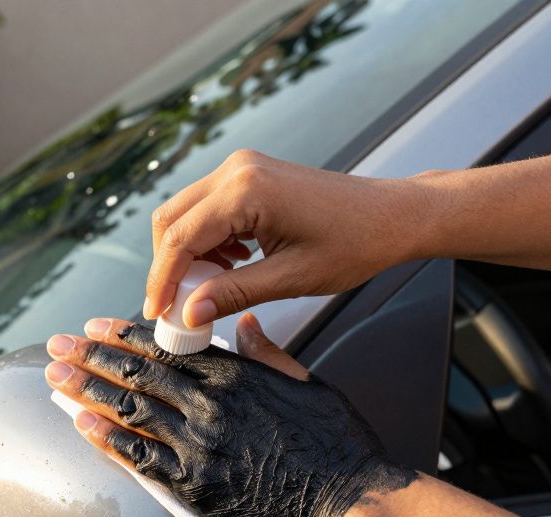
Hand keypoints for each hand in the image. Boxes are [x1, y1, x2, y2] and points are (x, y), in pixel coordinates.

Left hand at [44, 314, 415, 516]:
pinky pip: (140, 458)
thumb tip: (243, 325)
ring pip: (130, 410)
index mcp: (234, 375)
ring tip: (56, 377)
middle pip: (137, 373)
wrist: (349, 497)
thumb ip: (267, 353)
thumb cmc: (334, 442)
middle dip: (91, 357)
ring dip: (87, 391)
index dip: (123, 336)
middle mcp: (209, 404)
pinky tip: (82, 425)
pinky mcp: (197, 484)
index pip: (164, 348)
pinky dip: (108, 440)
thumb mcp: (306, 381)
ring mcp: (199, 444)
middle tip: (57, 346)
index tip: (94, 327)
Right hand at [143, 149, 436, 325]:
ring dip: (187, 254)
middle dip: (168, 266)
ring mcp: (242, 168)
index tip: (156, 314)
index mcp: (246, 190)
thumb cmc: (356, 243)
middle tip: (177, 307)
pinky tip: (229, 267)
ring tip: (209, 289)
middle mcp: (237, 170)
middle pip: (170, 219)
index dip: (161, 280)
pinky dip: (206, 241)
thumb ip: (234, 292)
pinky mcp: (249, 175)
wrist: (393, 215)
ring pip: (184, 214)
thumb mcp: (292, 278)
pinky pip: (207, 209)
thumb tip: (189, 312)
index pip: (179, 238)